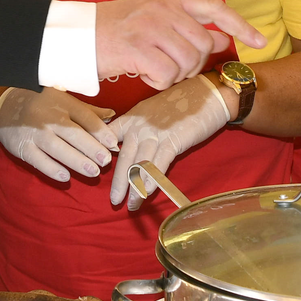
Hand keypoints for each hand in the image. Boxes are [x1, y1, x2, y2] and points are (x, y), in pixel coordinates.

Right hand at [0, 86, 117, 182]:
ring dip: (76, 161)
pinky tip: (65, 176)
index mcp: (63, 103)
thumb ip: (88, 111)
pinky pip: (38, 160)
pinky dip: (52, 169)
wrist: (5, 107)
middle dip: (91, 148)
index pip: (85, 117)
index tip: (113, 143)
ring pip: (58, 149)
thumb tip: (113, 115)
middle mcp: (49, 117)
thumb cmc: (42, 104)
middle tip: (106, 161)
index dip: (100, 131)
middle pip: (73, 134)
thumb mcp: (65, 100)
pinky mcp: (23, 147)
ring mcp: (35, 133)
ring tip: (93, 172)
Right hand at [96, 0, 266, 90]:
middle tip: (169, 67)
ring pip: (187, 62)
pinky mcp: (137, 48)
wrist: (76, 36)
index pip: (215, 7)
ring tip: (152, 68)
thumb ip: (187, 26)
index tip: (259, 41)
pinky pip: (167, 75)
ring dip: (174, 74)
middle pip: (203, 45)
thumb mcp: (154, 19)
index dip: (240, 25)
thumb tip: (221, 40)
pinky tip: (142, 74)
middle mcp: (162, 9)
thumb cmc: (114, 31)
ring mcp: (150, 27)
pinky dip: (158, 82)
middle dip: (192, 64)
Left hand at [108, 75, 228, 210]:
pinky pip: (158, 164)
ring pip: (139, 165)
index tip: (95, 171)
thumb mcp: (150, 111)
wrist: (205, 95)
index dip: (100, 156)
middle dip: (118, 183)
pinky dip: (151, 181)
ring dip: (135, 188)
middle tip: (114, 200)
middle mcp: (139, 126)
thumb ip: (136, 127)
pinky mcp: (172, 141)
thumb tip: (124, 147)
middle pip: (123, 159)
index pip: (107, 138)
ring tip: (132, 205)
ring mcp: (154, 133)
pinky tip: (147, 194)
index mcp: (131, 118)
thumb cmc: (179, 104)